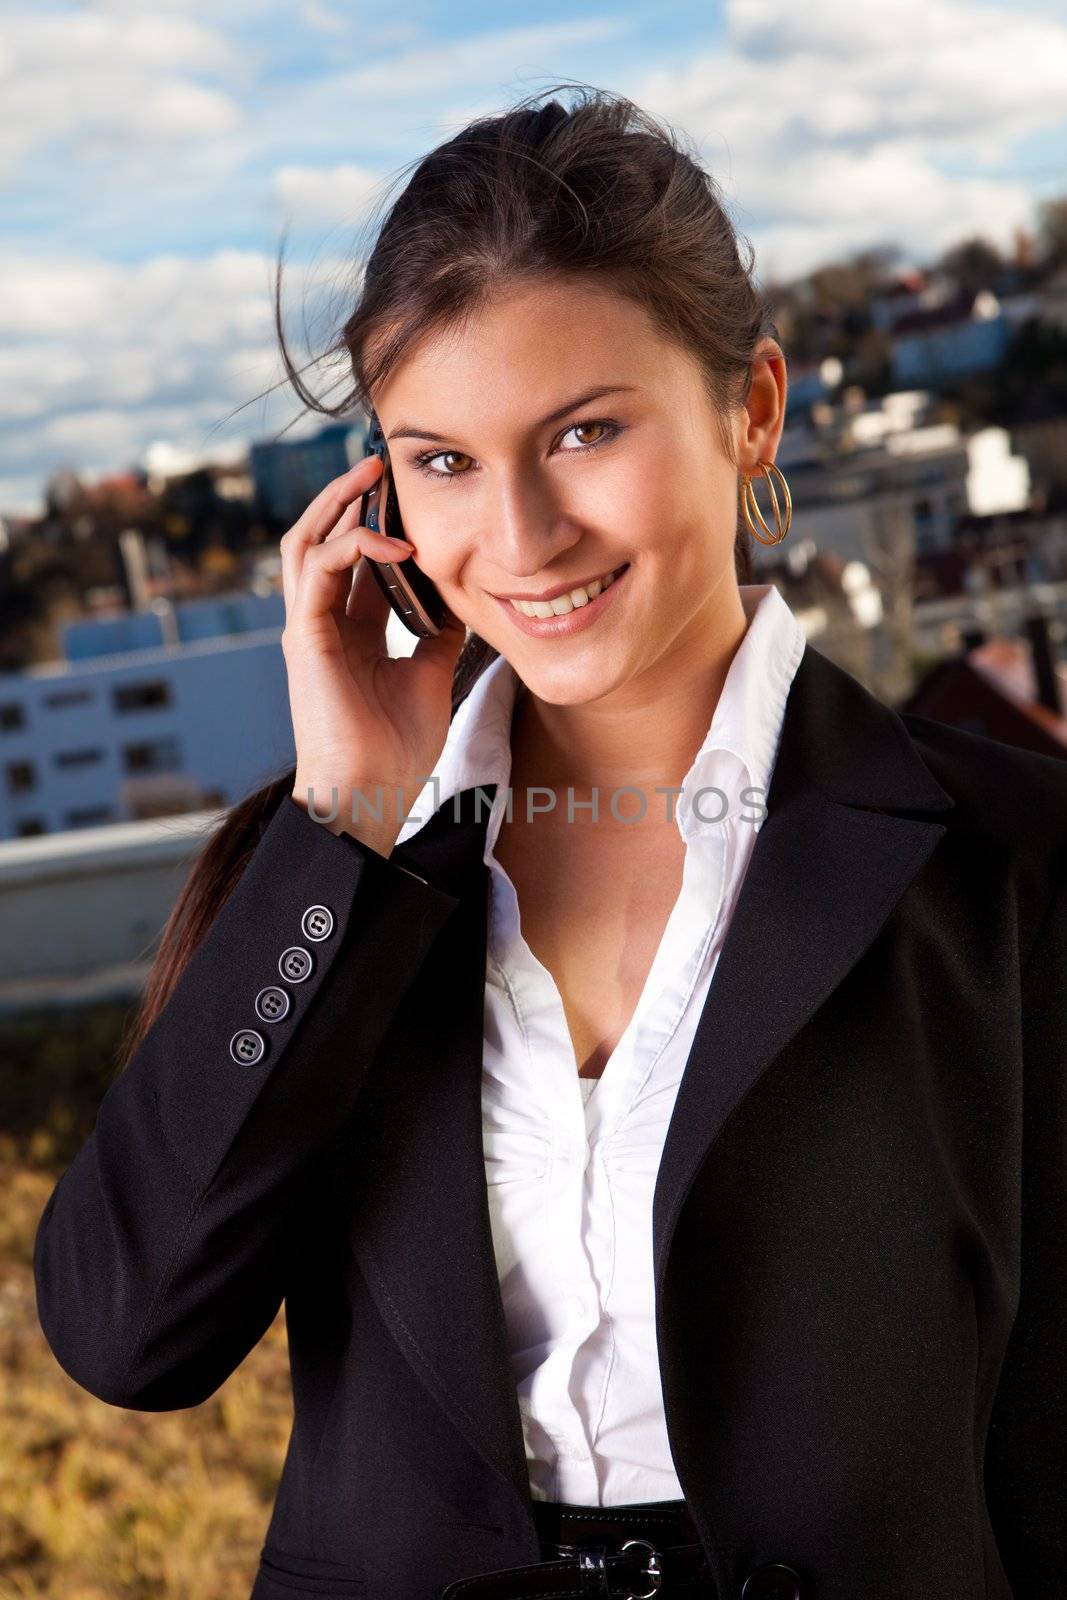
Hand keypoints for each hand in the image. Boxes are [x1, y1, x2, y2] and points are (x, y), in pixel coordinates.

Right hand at [279, 453, 466, 853]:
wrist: (370, 796)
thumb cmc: (396, 748)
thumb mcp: (430, 674)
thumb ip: (438, 632)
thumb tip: (463, 598)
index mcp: (348, 631)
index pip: (354, 559)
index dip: (377, 522)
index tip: (408, 494)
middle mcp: (321, 623)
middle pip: (321, 538)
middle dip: (348, 498)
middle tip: (382, 465)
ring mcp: (306, 628)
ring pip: (306, 542)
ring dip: (337, 505)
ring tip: (371, 475)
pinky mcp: (303, 637)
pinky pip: (317, 570)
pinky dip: (351, 546)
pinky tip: (392, 544)